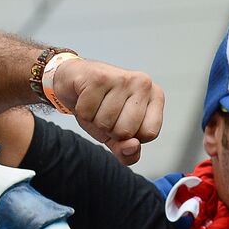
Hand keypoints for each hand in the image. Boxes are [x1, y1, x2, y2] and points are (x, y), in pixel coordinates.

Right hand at [49, 58, 163, 164]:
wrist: (73, 80)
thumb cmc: (99, 106)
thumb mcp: (115, 134)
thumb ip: (127, 151)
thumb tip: (132, 147)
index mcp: (155, 96)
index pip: (149, 134)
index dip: (129, 137)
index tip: (121, 121)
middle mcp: (143, 83)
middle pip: (126, 131)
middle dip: (108, 130)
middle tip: (104, 112)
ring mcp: (121, 78)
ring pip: (105, 122)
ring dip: (93, 120)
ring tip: (94, 105)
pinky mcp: (98, 77)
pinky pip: (87, 112)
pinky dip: (81, 111)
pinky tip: (84, 97)